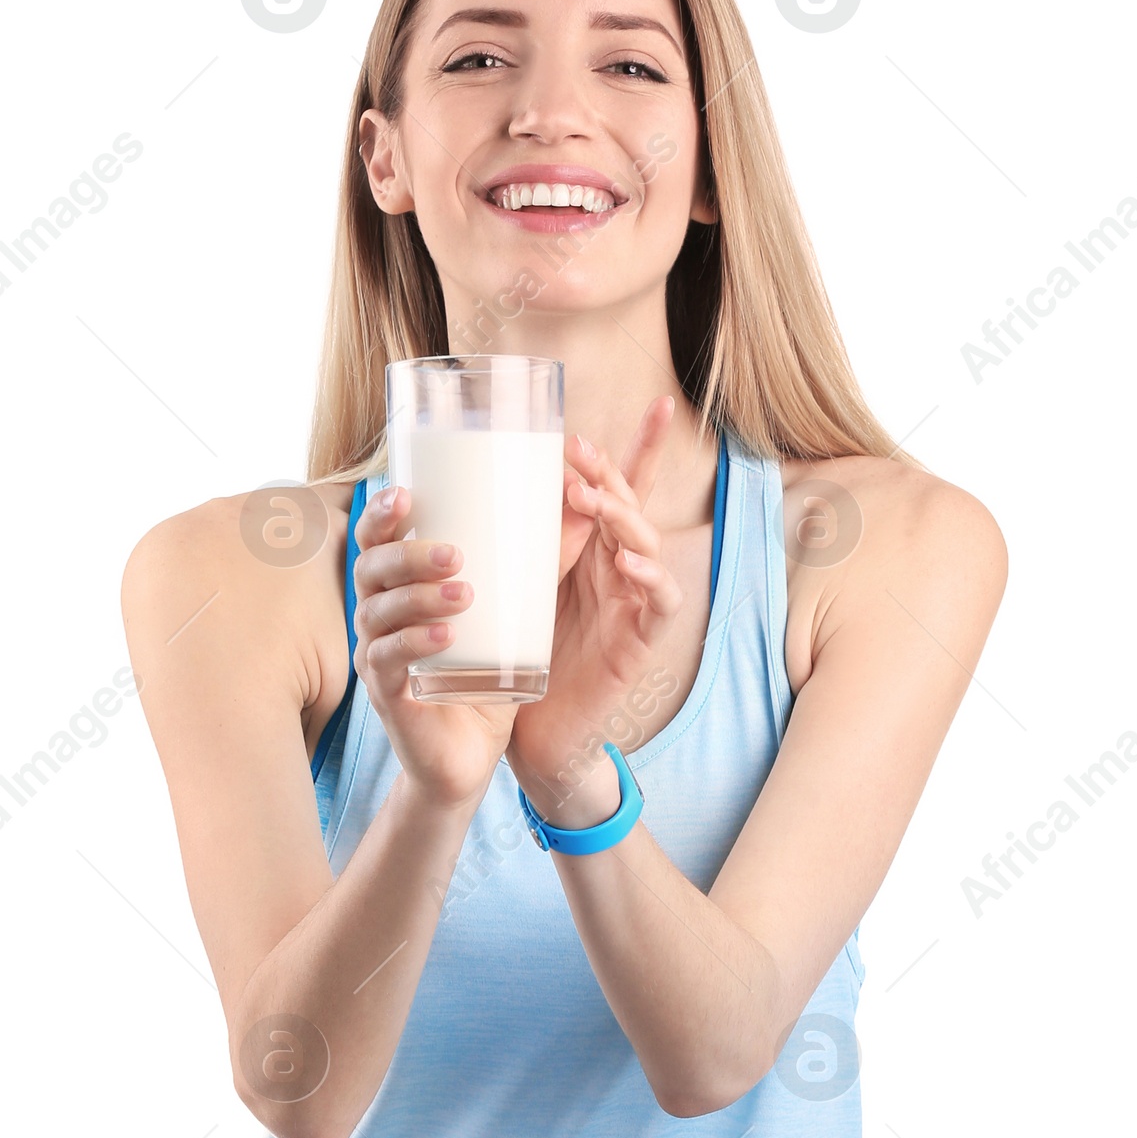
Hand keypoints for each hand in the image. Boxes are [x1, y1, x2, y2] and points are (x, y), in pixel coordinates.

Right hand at [350, 486, 515, 809]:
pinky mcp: (387, 695)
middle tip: (455, 554)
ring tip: (463, 593)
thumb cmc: (484, 680)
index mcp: (398, 590)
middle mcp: (377, 618)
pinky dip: (415, 643)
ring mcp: (376, 656)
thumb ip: (542, 565)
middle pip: (370, 569)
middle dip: (408, 554)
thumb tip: (583, 508)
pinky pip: (387, 660)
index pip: (375, 541)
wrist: (469, 757)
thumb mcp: (513, 619)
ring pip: (377, 612)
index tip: (405, 494)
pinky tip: (445, 636)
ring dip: (418, 597)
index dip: (380, 515)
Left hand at [508, 395, 683, 822]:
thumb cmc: (521, 658)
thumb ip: (516, 542)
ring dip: (622, 516)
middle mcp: (620, 569)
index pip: (624, 489)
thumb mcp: (515, 588)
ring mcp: (634, 603)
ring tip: (592, 500)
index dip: (644, 447)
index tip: (658, 402)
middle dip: (611, 473)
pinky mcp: (639, 641)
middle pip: (632, 506)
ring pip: (648, 543)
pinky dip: (647, 575)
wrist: (532, 735)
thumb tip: (478, 481)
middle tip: (578, 453)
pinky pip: (658, 600)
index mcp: (592, 551)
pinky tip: (625, 559)